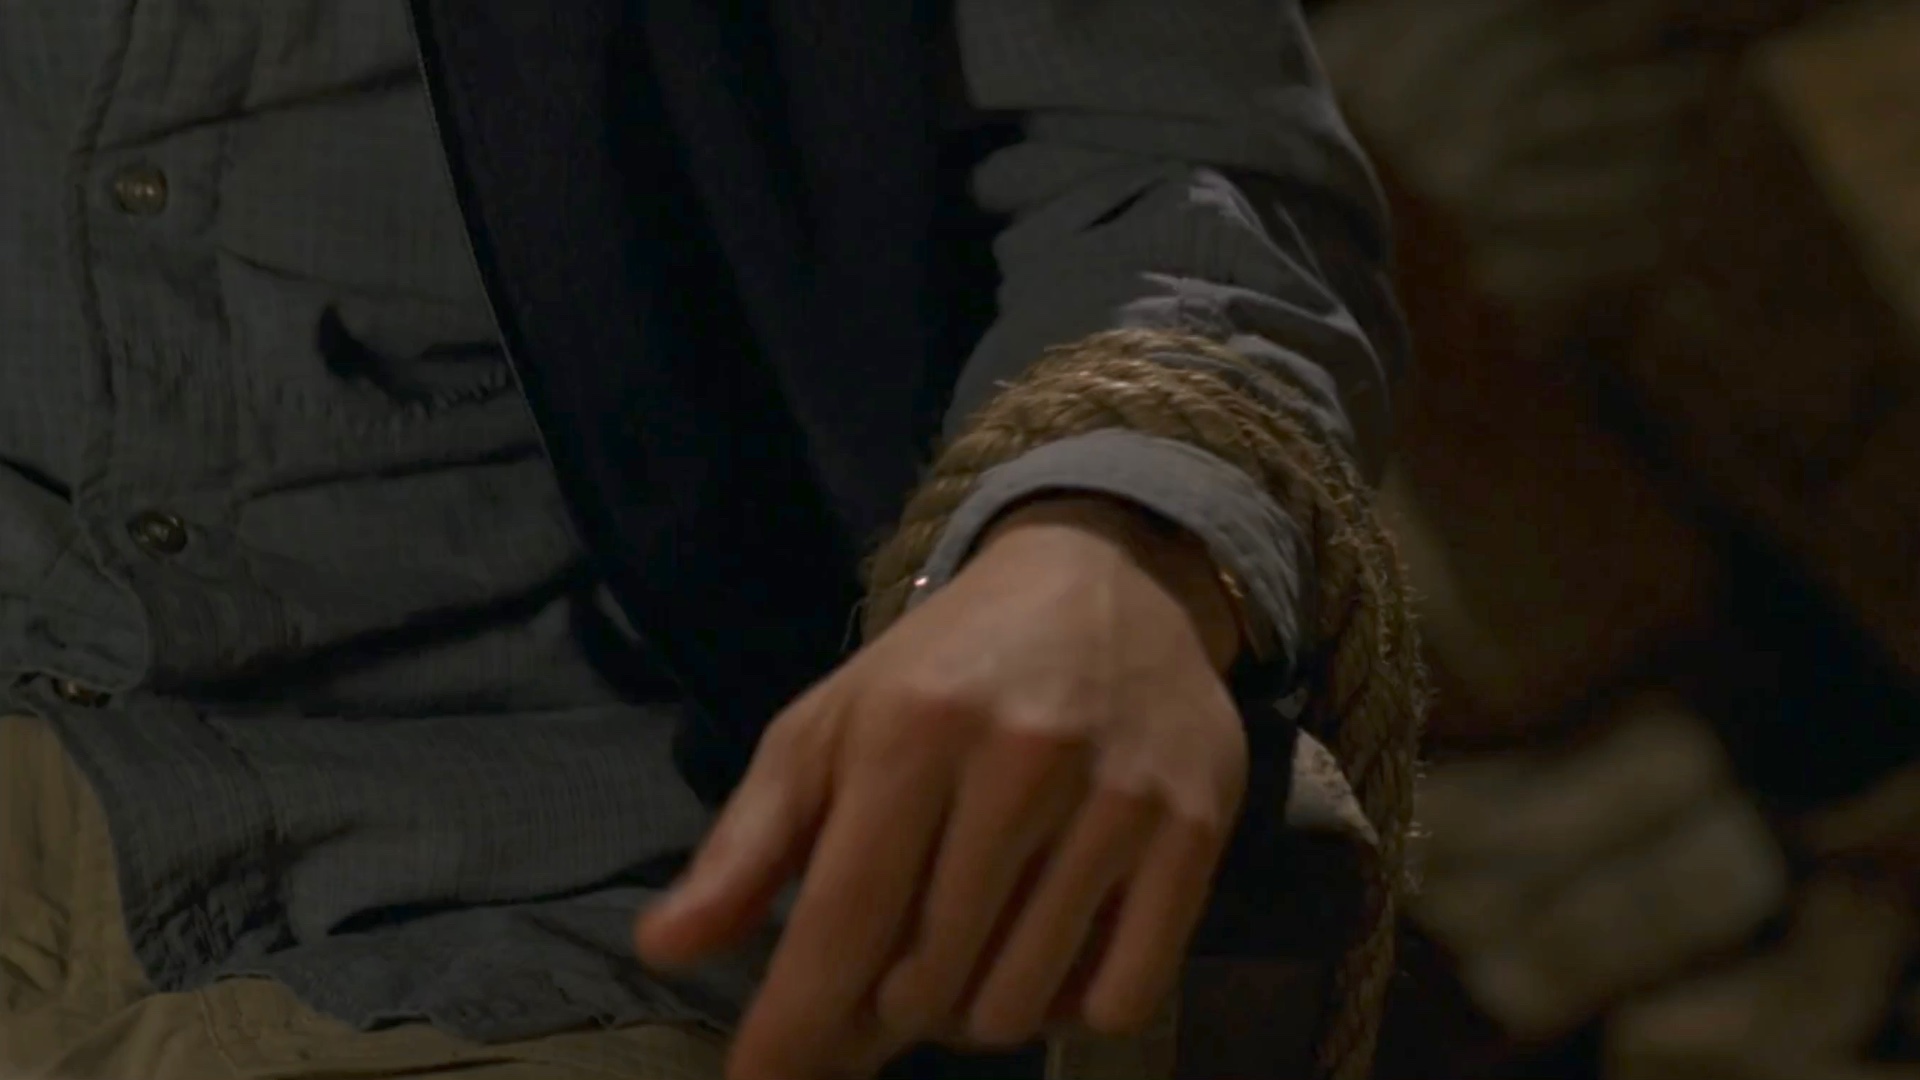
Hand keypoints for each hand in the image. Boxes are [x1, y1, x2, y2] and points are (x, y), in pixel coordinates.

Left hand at [635, 496, 1250, 1079]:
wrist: (1106, 579)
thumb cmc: (946, 666)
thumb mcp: (830, 726)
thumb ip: (749, 843)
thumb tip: (663, 950)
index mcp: (912, 728)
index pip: (843, 919)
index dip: (795, 1025)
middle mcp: (1020, 761)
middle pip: (928, 981)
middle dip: (885, 1010)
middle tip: (887, 976)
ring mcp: (1118, 798)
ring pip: (1018, 1003)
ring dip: (972, 1013)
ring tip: (964, 955)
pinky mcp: (1195, 828)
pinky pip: (1120, 998)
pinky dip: (1068, 1008)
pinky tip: (1047, 954)